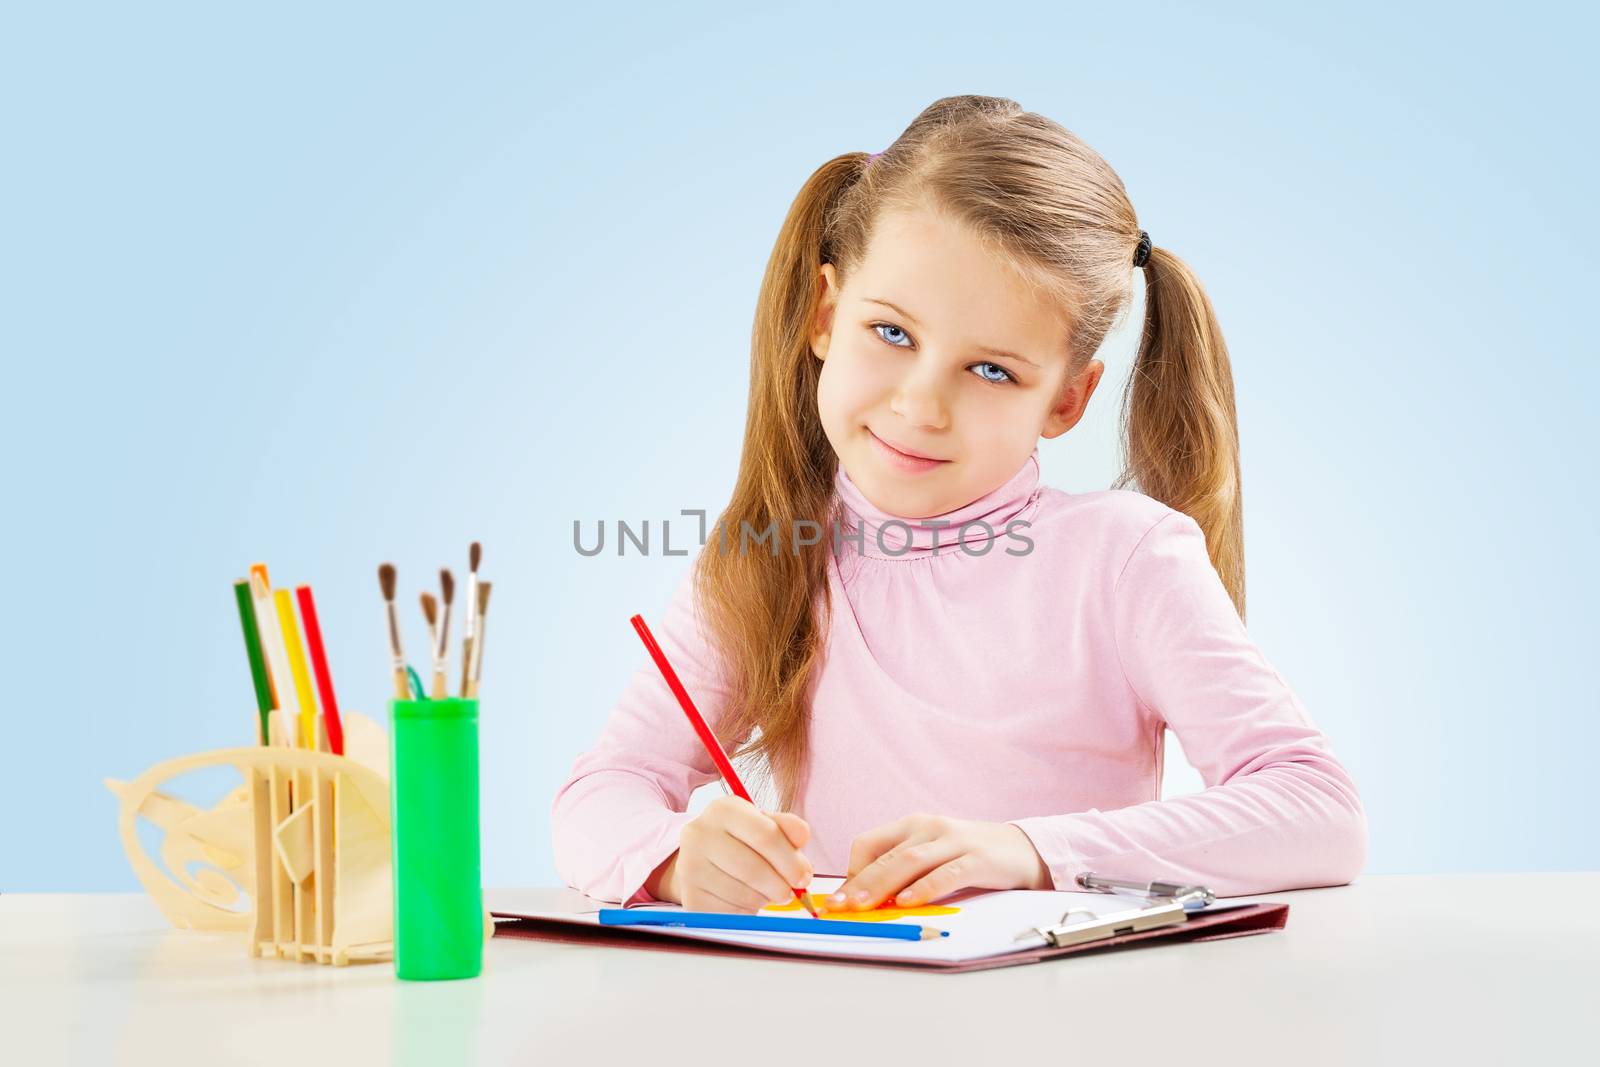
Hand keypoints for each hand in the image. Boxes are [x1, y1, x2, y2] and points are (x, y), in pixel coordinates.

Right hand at [662, 795, 813, 912]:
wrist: (704, 860)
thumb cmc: (742, 841)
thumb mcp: (764, 825)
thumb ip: (787, 827)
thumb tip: (803, 835)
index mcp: (723, 809)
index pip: (766, 835)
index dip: (791, 861)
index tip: (804, 877)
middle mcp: (699, 833)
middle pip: (754, 868)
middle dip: (781, 886)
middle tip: (790, 893)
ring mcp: (689, 866)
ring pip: (743, 894)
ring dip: (764, 899)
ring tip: (765, 892)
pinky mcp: (689, 896)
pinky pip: (730, 912)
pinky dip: (746, 911)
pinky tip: (746, 900)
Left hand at [824, 813, 1050, 910]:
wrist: (1022, 849)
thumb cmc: (968, 857)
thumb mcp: (930, 856)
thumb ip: (903, 871)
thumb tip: (866, 901)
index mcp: (912, 826)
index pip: (868, 843)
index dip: (851, 872)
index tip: (842, 899)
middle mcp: (928, 827)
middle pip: (885, 856)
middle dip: (858, 883)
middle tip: (838, 907)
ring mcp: (953, 841)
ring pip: (910, 862)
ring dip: (882, 885)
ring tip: (863, 906)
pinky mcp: (977, 859)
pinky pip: (946, 873)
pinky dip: (924, 888)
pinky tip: (908, 902)